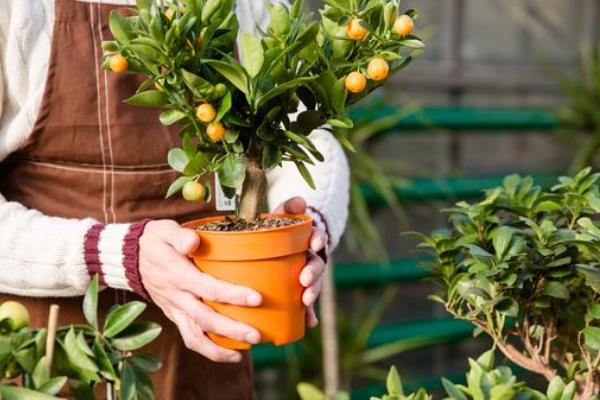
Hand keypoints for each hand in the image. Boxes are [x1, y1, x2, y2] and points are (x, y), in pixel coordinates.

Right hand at [139, 220, 261, 362]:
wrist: (128, 257)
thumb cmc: (154, 241)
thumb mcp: (164, 230)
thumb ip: (180, 236)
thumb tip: (194, 242)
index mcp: (177, 274)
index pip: (208, 288)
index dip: (233, 295)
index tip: (256, 298)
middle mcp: (176, 296)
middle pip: (205, 319)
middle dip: (231, 330)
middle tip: (256, 335)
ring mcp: (174, 309)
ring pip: (195, 336)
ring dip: (219, 349)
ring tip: (243, 352)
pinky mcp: (174, 316)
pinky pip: (190, 337)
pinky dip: (208, 349)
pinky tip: (229, 353)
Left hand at [274, 197, 326, 327]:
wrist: (278, 248)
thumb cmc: (279, 230)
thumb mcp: (282, 216)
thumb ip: (288, 207)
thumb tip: (300, 201)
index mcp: (308, 239)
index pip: (318, 237)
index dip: (318, 240)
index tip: (315, 244)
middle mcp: (311, 258)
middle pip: (317, 265)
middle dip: (313, 273)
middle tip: (304, 280)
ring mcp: (306, 276)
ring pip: (313, 285)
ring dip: (312, 293)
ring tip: (305, 303)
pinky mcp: (299, 292)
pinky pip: (305, 305)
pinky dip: (309, 314)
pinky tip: (309, 323)